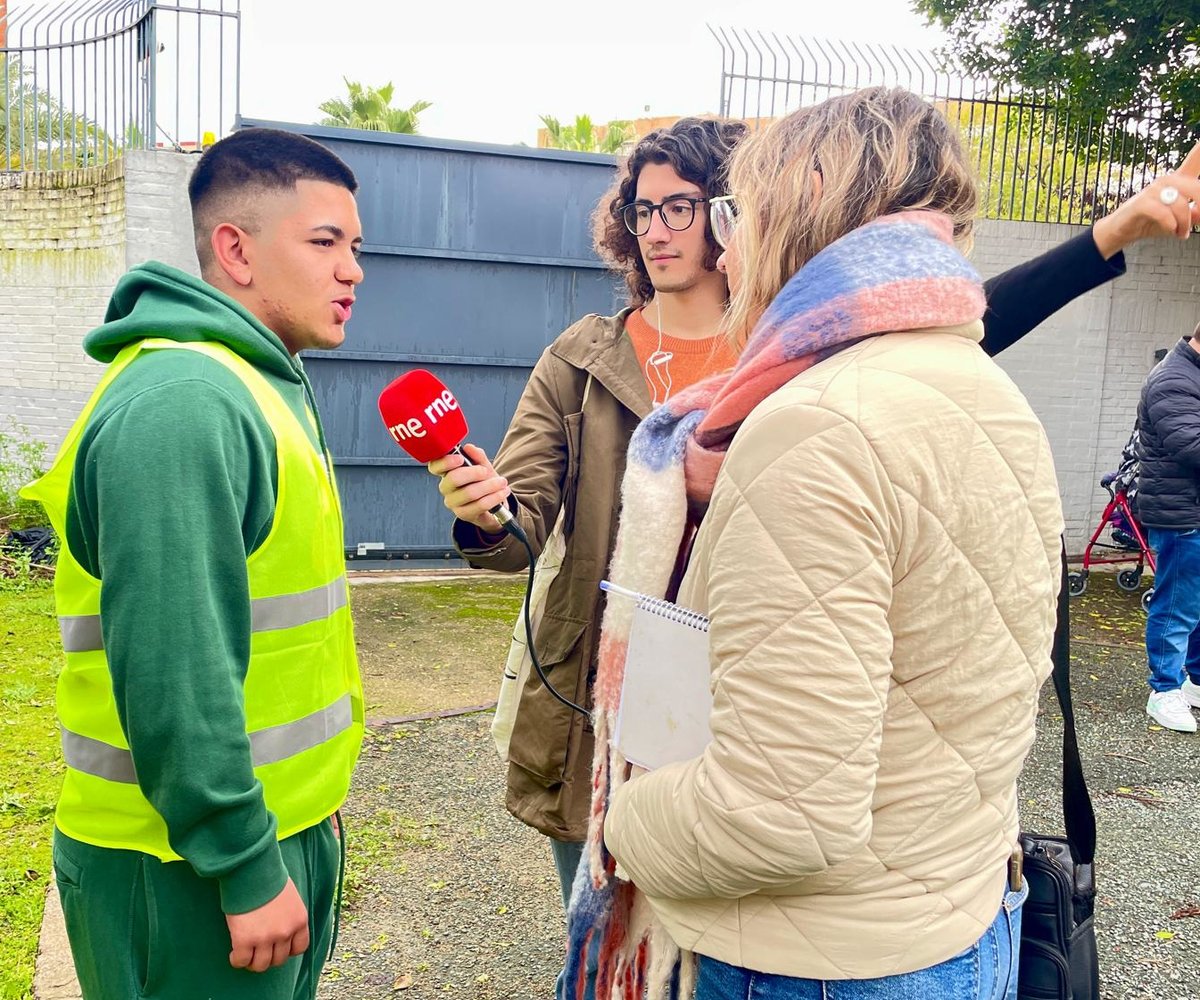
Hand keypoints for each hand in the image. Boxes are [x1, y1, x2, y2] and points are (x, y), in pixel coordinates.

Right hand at [226, 878, 308, 971]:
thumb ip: (288, 914)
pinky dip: (237, 960)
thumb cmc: (268, 878)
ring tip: (246, 953)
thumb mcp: (290, 897)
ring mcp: (265, 938)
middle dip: (268, 956)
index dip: (287, 950)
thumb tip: (281, 924)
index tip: (277, 946)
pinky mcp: (244, 940)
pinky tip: (234, 952)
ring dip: (252, 962)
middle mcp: (285, 932)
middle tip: (258, 950)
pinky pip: (241, 961)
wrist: (252, 870)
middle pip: (279, 960)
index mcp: (299, 920)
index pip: (300, 948)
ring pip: (260, 965)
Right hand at [427, 443, 510, 533]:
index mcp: (447, 472)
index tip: (461, 458)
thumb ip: (478, 456)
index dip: (446, 462)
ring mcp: (453, 502)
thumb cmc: (484, 483)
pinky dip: (495, 497)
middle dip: (474, 473)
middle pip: (453, 478)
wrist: (494, 505)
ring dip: (490, 486)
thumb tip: (469, 448)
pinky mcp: (463, 514)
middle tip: (486, 472)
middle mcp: (446, 488)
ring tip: (502, 482)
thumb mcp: (483, 466)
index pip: (435, 466)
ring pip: (469, 493)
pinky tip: (502, 493)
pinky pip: (480, 505)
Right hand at [1092, 141, 1199, 257]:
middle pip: (1197, 188)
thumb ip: (1194, 214)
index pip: (1196, 158)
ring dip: (1183, 223)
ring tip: (1181, 233)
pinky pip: (1163, 213)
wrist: (1122, 231)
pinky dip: (1170, 224)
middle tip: (1197, 222)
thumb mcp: (1179, 219)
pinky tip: (1171, 230)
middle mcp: (1167, 180)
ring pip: (1181, 204)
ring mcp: (1153, 190)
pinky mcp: (1141, 203)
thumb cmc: (1151, 221)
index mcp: (1179, 180)